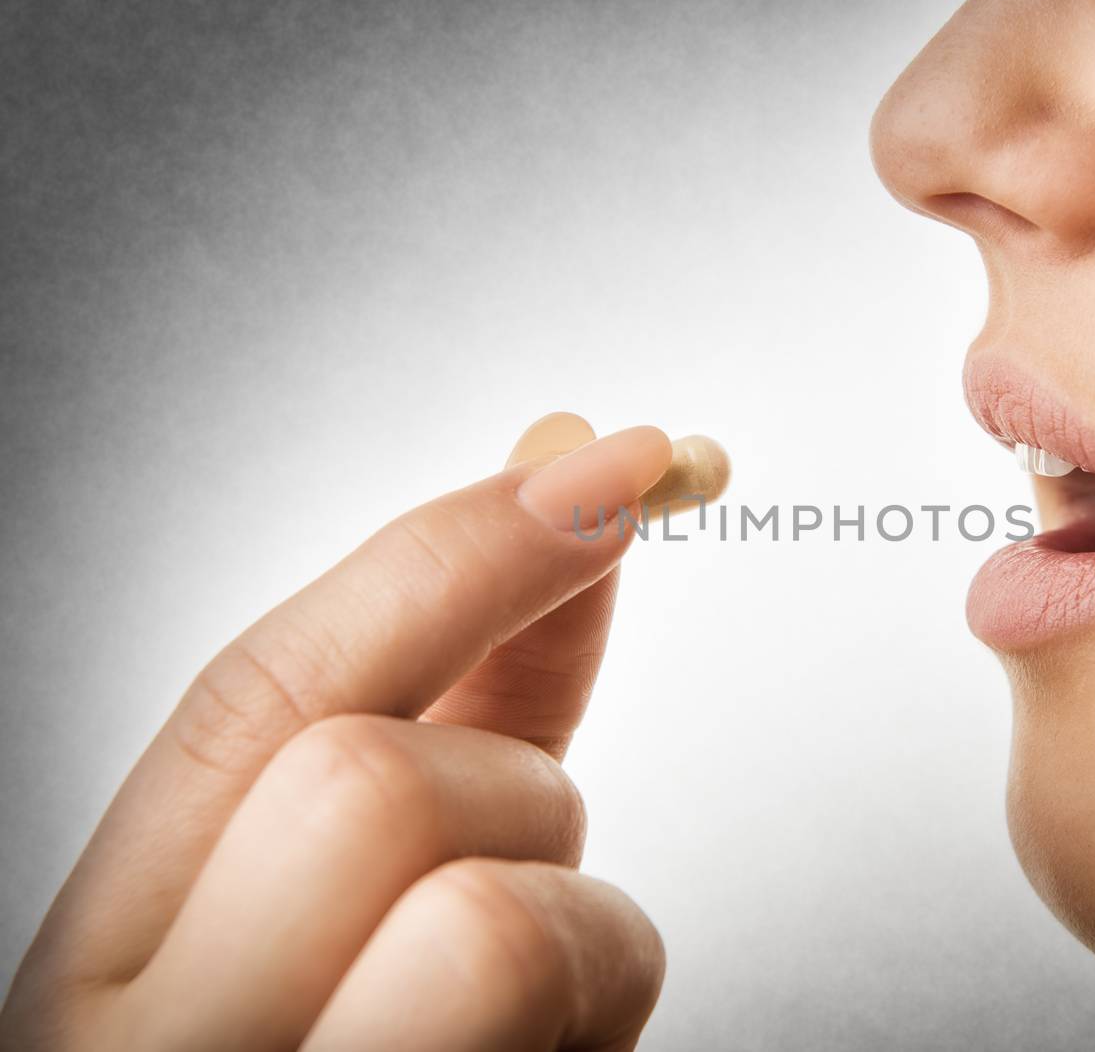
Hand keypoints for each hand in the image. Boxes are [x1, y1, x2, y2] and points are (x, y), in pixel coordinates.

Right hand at [2, 414, 672, 1050]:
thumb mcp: (361, 906)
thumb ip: (454, 714)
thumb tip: (570, 482)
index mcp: (114, 966)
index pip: (254, 695)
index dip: (456, 552)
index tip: (614, 464)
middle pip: (366, 783)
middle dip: (514, 801)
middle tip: (526, 893)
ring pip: (490, 916)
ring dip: (581, 933)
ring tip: (535, 1024)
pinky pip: (561, 1009)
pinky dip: (606, 1010)